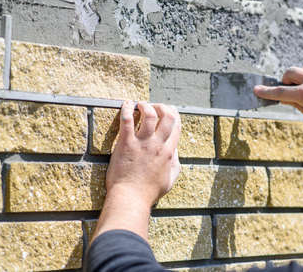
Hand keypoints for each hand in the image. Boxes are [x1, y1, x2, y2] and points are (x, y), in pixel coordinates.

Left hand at [92, 101, 180, 241]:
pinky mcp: (126, 144)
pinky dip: (127, 109)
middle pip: (167, 116)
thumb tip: (175, 152)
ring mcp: (142, 144)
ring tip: (140, 104)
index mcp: (169, 153)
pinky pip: (127, 120)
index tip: (168, 111)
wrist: (131, 199)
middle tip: (154, 106)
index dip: (174, 115)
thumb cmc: (148, 192)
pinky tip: (126, 104)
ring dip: (146, 105)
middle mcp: (158, 145)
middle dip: (162, 106)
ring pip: (149, 115)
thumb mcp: (170, 180)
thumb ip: (175, 164)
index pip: (177, 126)